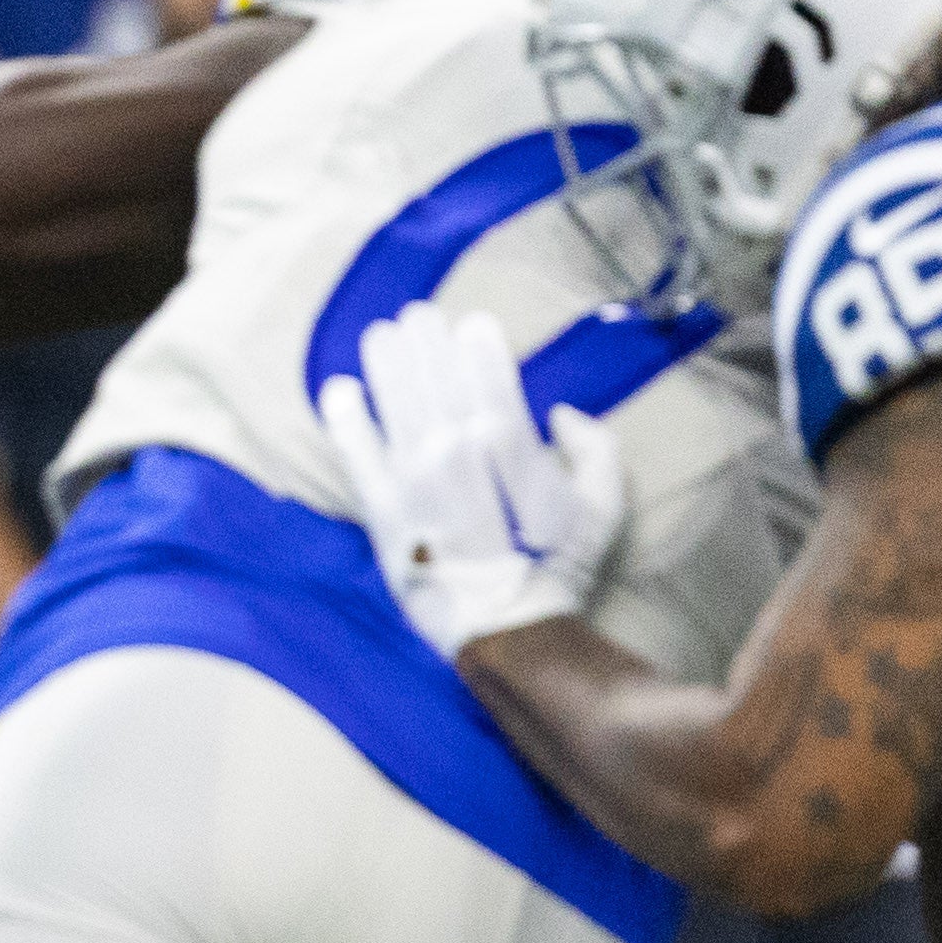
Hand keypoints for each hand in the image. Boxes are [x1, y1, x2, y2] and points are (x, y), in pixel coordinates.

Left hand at [315, 301, 627, 658]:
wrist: (506, 629)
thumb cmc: (557, 565)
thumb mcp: (603, 510)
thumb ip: (597, 453)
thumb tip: (563, 413)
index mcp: (516, 459)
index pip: (495, 389)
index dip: (482, 353)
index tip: (471, 321)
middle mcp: (462, 466)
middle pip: (440, 392)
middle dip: (428, 348)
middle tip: (417, 312)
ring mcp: (417, 489)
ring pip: (398, 414)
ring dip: (387, 368)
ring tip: (380, 333)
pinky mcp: (382, 516)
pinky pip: (357, 459)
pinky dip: (346, 422)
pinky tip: (338, 388)